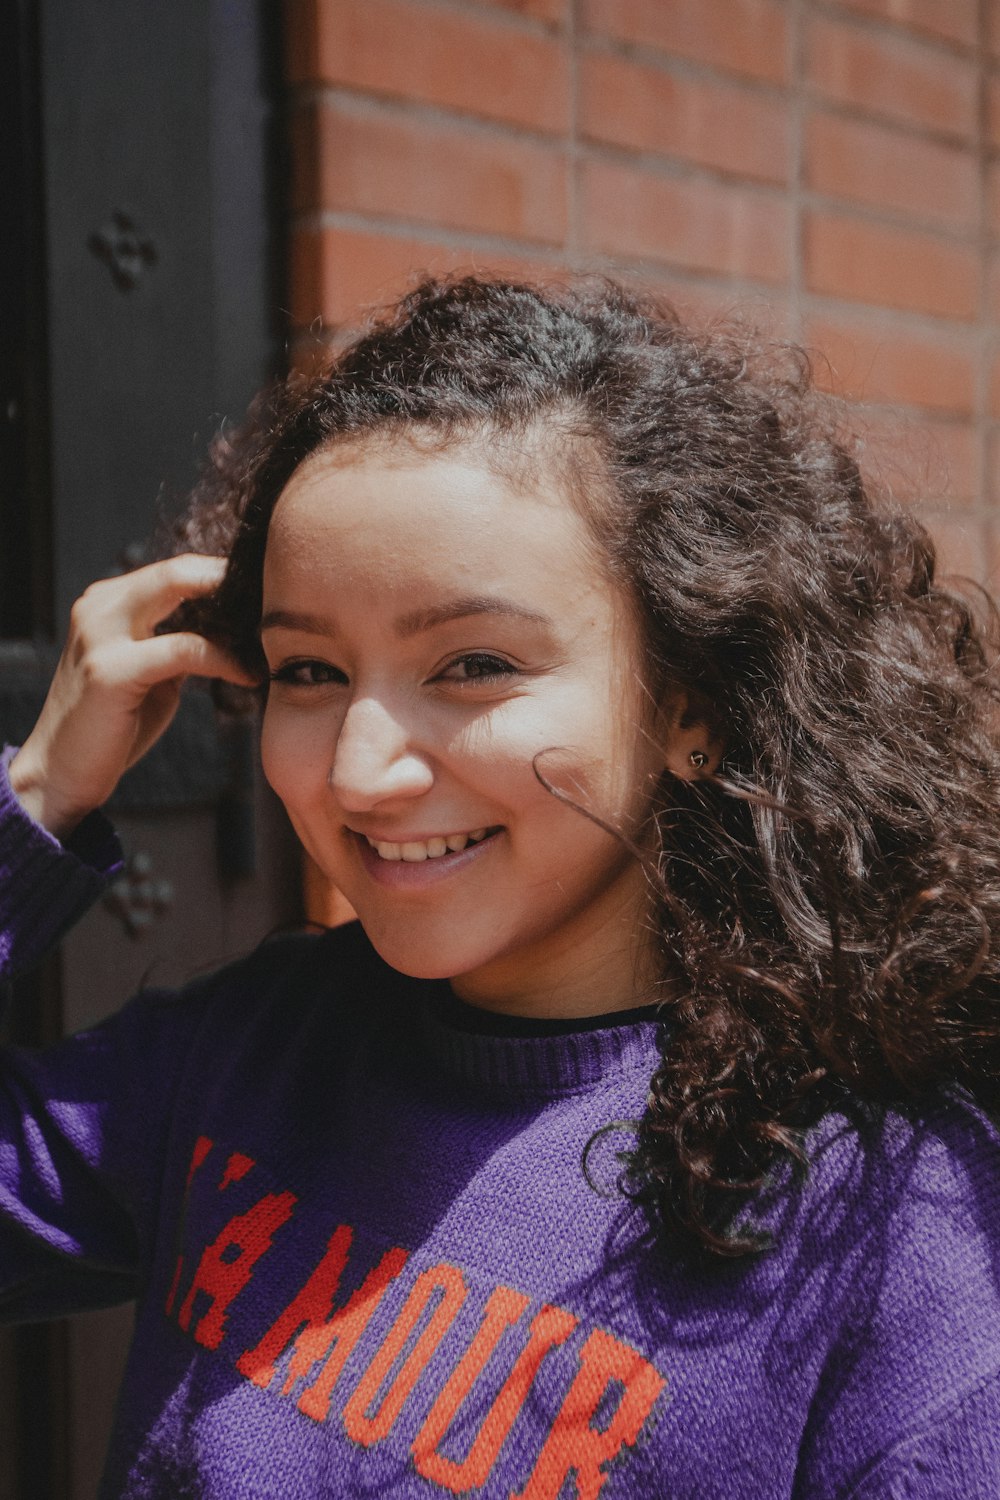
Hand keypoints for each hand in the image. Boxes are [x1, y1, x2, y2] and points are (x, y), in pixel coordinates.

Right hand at [8, 555, 257, 838]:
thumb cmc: (113, 724)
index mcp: (108, 601)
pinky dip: (224, 659)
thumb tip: (237, 628)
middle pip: (180, 569)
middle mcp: (98, 607)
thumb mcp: (150, 671)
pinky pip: (184, 650)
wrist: (61, 773)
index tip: (270, 600)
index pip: (176, 570)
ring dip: (234, 619)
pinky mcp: (110, 671)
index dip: (225, 579)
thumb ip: (179, 641)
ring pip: (180, 592)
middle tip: (280, 609)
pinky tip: (248, 676)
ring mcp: (100, 635)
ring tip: (269, 643)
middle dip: (234, 584)